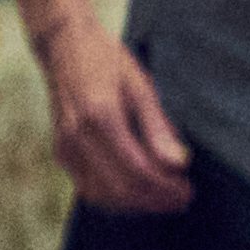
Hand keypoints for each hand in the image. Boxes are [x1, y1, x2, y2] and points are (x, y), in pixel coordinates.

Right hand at [34, 13, 193, 214]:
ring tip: (166, 198)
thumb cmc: (106, 60)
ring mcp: (65, 146)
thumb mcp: (141, 87)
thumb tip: (179, 163)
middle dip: (155, 200)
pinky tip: (139, 191)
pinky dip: (115, 197)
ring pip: (101, 195)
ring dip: (136, 204)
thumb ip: (159, 128)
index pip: (136, 172)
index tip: (188, 191)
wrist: (63, 45)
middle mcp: (77, 137)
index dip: (165, 188)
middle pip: (119, 189)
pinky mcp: (61, 151)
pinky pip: (88, 186)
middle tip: (183, 199)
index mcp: (100, 118)